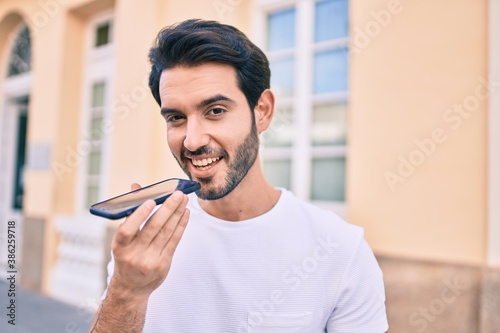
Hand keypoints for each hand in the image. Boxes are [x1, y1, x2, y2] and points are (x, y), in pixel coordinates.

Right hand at [108, 183, 189, 300]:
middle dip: (168, 209)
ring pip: (166, 233)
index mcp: (119, 247)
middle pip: (153, 228)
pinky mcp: (163, 265)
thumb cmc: (126, 255)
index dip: (139, 215)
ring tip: (184, 199)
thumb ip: (130, 212)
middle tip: (178, 194)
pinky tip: (185, 213)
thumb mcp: (123, 238)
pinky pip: (174, 241)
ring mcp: (150, 261)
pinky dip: (181, 225)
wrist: (131, 288)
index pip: (127, 229)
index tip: (152, 200)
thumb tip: (136, 186)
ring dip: (177, 214)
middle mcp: (134, 255)